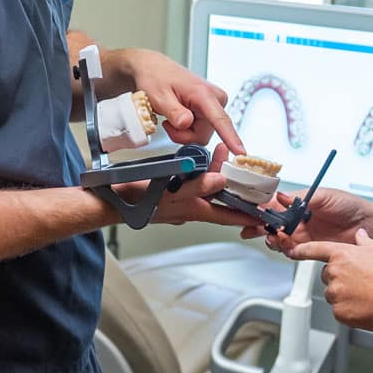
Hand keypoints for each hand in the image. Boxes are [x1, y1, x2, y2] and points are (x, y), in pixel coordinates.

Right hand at [122, 144, 259, 226]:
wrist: (109, 201)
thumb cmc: (135, 196)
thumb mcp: (169, 189)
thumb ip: (197, 186)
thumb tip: (222, 180)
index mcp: (192, 210)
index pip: (226, 216)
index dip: (245, 216)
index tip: (263, 216)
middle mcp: (188, 210)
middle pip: (217, 200)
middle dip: (232, 187)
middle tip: (245, 175)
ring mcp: (177, 205)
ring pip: (204, 192)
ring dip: (214, 176)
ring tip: (221, 156)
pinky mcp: (168, 196)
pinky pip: (190, 187)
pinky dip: (198, 175)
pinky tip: (197, 164)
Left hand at [123, 49, 244, 153]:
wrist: (156, 69)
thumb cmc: (157, 78)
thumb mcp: (159, 97)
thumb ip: (174, 112)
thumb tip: (186, 123)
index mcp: (203, 93)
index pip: (220, 119)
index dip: (231, 137)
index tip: (240, 151)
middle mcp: (215, 98)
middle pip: (204, 135)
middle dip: (184, 135)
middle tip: (169, 124)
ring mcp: (214, 104)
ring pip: (202, 134)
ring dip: (184, 132)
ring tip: (173, 117)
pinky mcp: (211, 109)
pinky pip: (201, 130)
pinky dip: (187, 129)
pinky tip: (180, 116)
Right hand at [241, 188, 369, 253]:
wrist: (368, 225)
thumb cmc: (350, 205)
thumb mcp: (325, 195)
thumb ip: (303, 198)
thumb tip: (282, 196)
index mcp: (300, 205)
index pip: (276, 206)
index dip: (262, 210)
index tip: (254, 213)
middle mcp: (300, 220)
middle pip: (274, 225)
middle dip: (262, 227)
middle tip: (257, 229)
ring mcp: (305, 236)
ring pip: (281, 240)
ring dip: (274, 239)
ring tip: (276, 237)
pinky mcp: (312, 249)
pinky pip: (294, 252)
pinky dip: (287, 250)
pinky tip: (288, 247)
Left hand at [291, 229, 372, 332]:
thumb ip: (365, 242)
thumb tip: (360, 235)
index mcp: (342, 254)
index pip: (315, 249)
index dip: (303, 250)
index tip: (294, 250)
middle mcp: (335, 272)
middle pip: (327, 274)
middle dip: (339, 276)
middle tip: (360, 280)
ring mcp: (336, 293)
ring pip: (333, 292)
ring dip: (344, 293)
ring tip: (366, 294)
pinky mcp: (340, 313)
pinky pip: (339, 310)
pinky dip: (349, 309)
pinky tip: (366, 306)